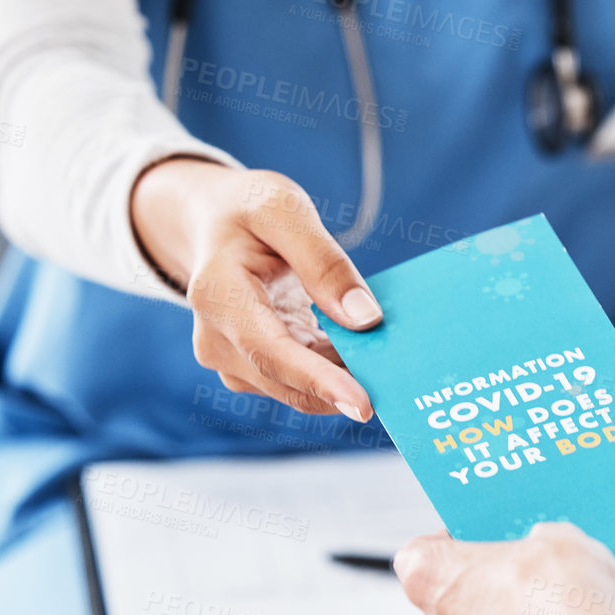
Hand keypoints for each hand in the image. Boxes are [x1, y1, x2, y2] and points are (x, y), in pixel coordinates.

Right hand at [131, 159, 381, 418]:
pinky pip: (301, 380)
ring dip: (342, 376)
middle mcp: (216, 339)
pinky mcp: (251, 368)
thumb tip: (366, 318)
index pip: (270, 351)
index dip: (318, 380)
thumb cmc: (247, 210)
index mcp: (217, 295)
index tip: (364, 403)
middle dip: (345, 384)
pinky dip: (335, 370)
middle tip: (403, 377)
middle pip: (287, 379)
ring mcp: (231, 359)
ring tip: (383, 352)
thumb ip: (324, 263)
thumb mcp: (284, 210)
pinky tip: (361, 350)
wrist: (212, 224)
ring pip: (298, 388)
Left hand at [394, 523, 614, 614]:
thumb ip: (534, 541)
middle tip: (526, 589)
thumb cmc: (568, 600)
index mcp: (434, 578)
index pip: (416, 557)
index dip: (447, 549)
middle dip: (483, 600)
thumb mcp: (559, 537)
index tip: (476, 545)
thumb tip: (542, 548)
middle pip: (448, 611)